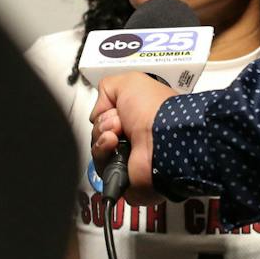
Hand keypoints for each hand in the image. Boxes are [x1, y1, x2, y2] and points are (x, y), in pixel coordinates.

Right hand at [90, 72, 174, 202]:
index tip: (113, 108)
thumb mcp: (129, 82)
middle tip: (118, 122)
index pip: (107, 116)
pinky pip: (100, 166)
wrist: (163, 137)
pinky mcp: (123, 176)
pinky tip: (114, 145)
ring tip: (116, 134)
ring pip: (96, 148)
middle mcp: (134, 137)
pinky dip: (102, 152)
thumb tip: (96, 110)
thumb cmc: (154, 110)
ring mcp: (129, 157)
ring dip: (101, 136)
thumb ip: (107, 88)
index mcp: (137, 117)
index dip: (106, 111)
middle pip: (99, 131)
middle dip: (103, 123)